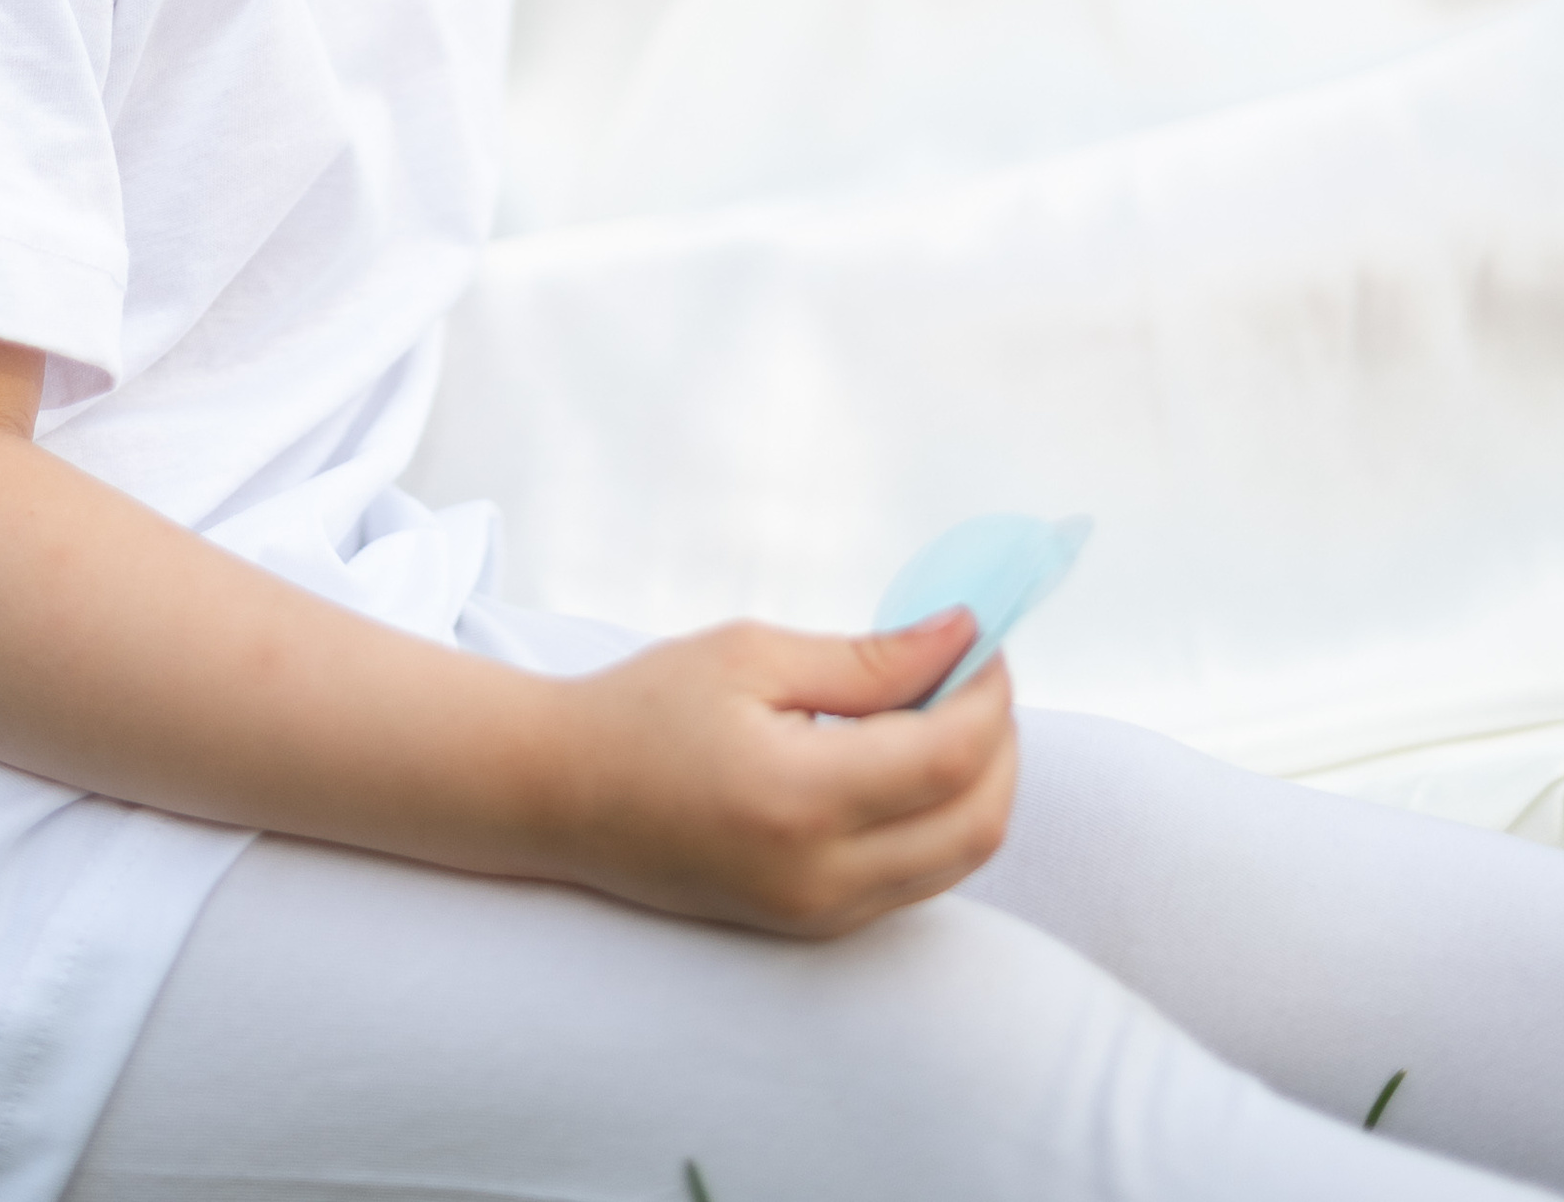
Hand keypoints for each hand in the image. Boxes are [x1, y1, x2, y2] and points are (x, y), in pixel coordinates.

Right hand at [536, 613, 1016, 937]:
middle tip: (974, 668)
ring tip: (943, 703)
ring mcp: (821, 915)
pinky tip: (908, 754)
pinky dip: (941, 815)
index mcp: (800, 801)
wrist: (562, 797)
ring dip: (979, 779)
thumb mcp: (752, 656)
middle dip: (1001, 738)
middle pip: (978, 821)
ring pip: (960, 857)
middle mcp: (822, 878)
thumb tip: (962, 637)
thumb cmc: (648, 708)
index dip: (988, 692)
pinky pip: (920, 877)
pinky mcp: (816, 927)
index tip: (983, 636)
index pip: (951, 757)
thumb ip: (868, 659)